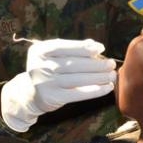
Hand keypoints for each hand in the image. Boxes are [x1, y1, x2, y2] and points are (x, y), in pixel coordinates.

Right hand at [0, 39, 116, 131]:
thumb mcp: (54, 55)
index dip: (84, 48)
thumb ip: (72, 48)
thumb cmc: (48, 69)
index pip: (65, 47)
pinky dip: (95, 91)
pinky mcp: (53, 98)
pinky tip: (107, 88)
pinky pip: (78, 94)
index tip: (101, 49)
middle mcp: (40, 66)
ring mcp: (45, 83)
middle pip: (73, 64)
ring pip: (78, 79)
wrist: (31, 93)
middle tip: (111, 64)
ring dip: (99, 77)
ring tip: (112, 75)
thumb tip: (95, 45)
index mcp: (39, 51)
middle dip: (96, 64)